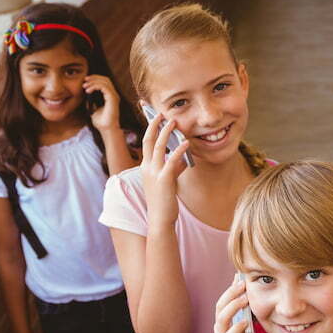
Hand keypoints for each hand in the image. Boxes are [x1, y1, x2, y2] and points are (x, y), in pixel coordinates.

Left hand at [83, 74, 119, 131]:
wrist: (107, 129)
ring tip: (85, 86)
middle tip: (84, 80)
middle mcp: (114, 95)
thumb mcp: (93, 109)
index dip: (96, 79)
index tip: (85, 81)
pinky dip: (95, 86)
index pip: (105, 82)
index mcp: (111, 97)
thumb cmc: (101, 122)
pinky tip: (88, 91)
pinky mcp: (113, 99)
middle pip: (106, 79)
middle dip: (94, 77)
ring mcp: (114, 97)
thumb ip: (92, 101)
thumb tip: (86, 94)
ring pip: (105, 82)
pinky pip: (104, 87)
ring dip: (93, 82)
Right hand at [140, 111, 190, 227]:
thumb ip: (174, 168)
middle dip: (155, 125)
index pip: (146, 143)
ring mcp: (154, 173)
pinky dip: (179, 150)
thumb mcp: (168, 181)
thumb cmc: (164, 201)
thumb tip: (183, 158)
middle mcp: (147, 167)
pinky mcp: (164, 180)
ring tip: (174, 122)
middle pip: (149, 140)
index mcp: (145, 167)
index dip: (150, 129)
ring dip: (166, 132)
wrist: (160, 219)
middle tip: (162, 113)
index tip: (155, 117)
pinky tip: (187, 143)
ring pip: (159, 147)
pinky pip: (172, 161)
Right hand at [214, 277, 253, 332]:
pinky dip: (235, 328)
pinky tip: (244, 322)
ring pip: (221, 318)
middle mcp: (219, 328)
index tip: (240, 275)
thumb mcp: (242, 329)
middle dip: (231, 292)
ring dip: (233, 307)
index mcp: (223, 322)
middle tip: (243, 282)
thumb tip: (249, 297)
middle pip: (220, 305)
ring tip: (245, 298)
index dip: (231, 287)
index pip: (224, 300)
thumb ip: (243, 314)